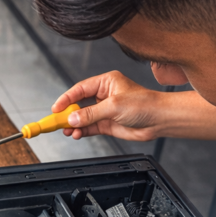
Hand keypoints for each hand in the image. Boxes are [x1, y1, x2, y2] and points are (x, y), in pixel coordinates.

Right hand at [52, 73, 215, 141]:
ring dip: (74, 124)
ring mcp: (105, 110)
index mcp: (106, 82)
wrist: (159, 120)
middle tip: (57, 121)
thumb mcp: (114, 106)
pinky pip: (89, 127)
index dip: (66, 98)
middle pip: (79, 103)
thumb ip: (91, 113)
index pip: (81, 89)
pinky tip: (76, 134)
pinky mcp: (107, 124)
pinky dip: (81, 131)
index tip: (56, 108)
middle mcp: (104, 95)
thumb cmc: (144, 105)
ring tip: (67, 130)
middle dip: (68, 113)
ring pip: (83, 117)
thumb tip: (72, 118)